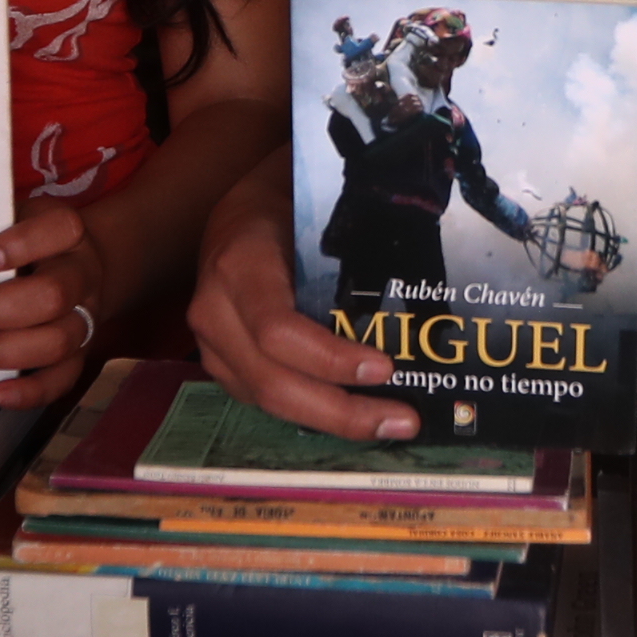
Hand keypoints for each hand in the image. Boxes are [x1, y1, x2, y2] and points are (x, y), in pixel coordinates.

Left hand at [0, 202, 117, 409]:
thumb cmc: (33, 242)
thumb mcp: (17, 218)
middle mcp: (83, 277)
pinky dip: (32, 392)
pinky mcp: (79, 354)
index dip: (21, 244)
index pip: (59, 230)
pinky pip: (63, 379)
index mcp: (69, 235)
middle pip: (52, 296)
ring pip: (56, 342)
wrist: (81, 268)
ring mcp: (85, 319)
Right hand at [185, 154, 415, 442]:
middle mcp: (214, 310)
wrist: (236, 219)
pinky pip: (266, 401)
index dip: (330, 359)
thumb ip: (350, 258)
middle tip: (403, 421)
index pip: (279, 329)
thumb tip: (424, 303)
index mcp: (239, 264)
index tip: (386, 369)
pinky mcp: (221, 366)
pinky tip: (357, 414)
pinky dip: (314, 413)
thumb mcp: (315, 218)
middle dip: (342, 411)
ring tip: (390, 424)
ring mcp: (212, 345)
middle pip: (273, 381)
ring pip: (268, 401)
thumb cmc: (287, 212)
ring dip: (333, 420)